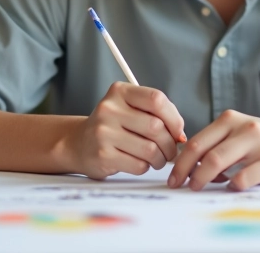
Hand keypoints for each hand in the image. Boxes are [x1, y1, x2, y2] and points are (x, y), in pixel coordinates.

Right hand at [62, 81, 184, 179]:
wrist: (78, 143)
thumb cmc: (113, 126)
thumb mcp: (130, 109)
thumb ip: (156, 114)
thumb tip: (180, 135)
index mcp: (120, 92)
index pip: (156, 99)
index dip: (174, 118)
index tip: (178, 131)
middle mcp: (109, 109)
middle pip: (156, 127)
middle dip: (170, 144)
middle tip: (170, 150)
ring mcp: (104, 132)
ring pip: (150, 149)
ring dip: (160, 159)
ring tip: (157, 159)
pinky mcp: (103, 155)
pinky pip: (139, 165)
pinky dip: (145, 167)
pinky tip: (139, 163)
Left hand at [168, 110, 259, 190]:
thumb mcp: (242, 132)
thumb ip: (219, 143)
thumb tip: (189, 164)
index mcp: (231, 119)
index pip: (196, 141)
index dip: (180, 161)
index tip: (172, 176)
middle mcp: (243, 128)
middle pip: (202, 152)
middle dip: (185, 171)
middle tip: (178, 185)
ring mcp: (258, 144)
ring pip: (218, 162)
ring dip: (202, 179)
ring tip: (197, 188)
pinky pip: (244, 177)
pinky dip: (232, 185)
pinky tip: (230, 188)